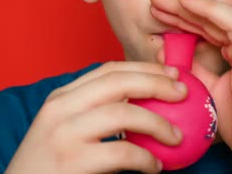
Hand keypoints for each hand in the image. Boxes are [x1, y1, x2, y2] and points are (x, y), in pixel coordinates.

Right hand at [5, 61, 186, 173]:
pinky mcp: (71, 161)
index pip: (108, 70)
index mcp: (60, 97)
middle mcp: (59, 108)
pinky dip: (146, 158)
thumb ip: (95, 114)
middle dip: (157, 82)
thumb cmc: (48, 169)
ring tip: (176, 137)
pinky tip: (155, 166)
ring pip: (124, 113)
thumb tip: (143, 104)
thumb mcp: (65, 131)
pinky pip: (122, 152)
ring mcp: (63, 134)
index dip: (144, 67)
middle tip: (183, 92)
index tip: (172, 72)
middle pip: (119, 82)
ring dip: (158, 122)